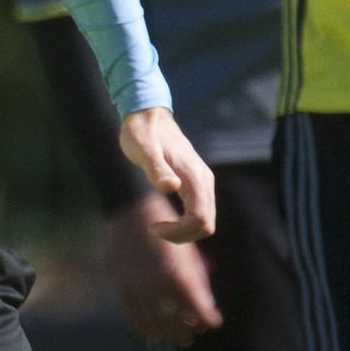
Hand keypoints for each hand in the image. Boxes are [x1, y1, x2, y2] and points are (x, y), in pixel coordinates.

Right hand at [103, 195, 222, 348]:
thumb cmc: (167, 230)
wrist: (132, 210)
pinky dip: (144, 328)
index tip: (213, 324)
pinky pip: (134, 315)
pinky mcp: (122, 285)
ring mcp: (137, 286)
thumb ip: (197, 281)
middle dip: (187, 330)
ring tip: (175, 339)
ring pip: (154, 323)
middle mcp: (157, 284)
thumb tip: (205, 306)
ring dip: (167, 334)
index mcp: (178, 274)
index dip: (208, 320)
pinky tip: (153, 334)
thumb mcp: (188, 254)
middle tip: (192, 336)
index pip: (198, 309)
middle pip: (176, 321)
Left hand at [117, 108, 215, 240]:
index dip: (179, 231)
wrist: (148, 114)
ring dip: (184, 232)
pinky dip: (185, 224)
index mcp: (194, 176)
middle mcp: (204, 181)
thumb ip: (157, 169)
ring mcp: (202, 182)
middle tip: (153, 230)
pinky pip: (199, 213)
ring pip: (206, 221)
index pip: (200, 218)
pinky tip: (165, 222)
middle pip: (207, 225)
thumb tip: (172, 187)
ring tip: (157, 228)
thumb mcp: (143, 149)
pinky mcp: (196, 184)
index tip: (152, 228)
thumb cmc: (142, 132)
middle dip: (182, 236)